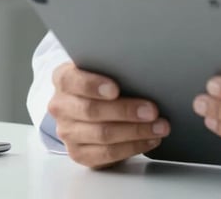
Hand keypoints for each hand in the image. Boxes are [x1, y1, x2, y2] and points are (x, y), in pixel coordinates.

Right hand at [48, 62, 169, 167]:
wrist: (90, 101)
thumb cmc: (103, 77)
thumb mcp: (104, 66)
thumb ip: (115, 66)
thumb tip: (144, 69)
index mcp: (64, 78)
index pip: (72, 80)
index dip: (93, 85)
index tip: (116, 89)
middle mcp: (61, 105)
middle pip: (92, 111)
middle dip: (126, 111)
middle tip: (152, 111)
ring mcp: (67, 132)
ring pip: (102, 134)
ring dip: (136, 132)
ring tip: (159, 127)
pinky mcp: (78, 153)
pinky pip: (106, 154)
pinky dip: (132, 147)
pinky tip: (149, 140)